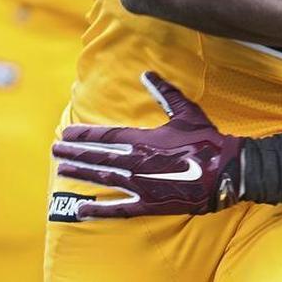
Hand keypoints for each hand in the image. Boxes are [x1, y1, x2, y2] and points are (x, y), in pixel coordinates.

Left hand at [51, 72, 242, 219]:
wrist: (226, 170)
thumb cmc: (206, 139)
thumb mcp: (186, 111)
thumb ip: (164, 92)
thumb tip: (147, 73)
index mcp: (144, 140)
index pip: (106, 137)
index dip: (84, 136)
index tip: (65, 135)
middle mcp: (137, 163)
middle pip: (98, 157)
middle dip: (74, 153)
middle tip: (55, 150)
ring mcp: (141, 185)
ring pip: (103, 179)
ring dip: (81, 174)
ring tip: (62, 170)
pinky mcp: (149, 203)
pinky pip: (119, 208)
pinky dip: (99, 209)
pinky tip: (82, 209)